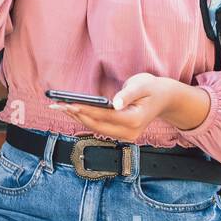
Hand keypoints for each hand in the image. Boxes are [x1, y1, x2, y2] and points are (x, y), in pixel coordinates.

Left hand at [46, 73, 176, 142]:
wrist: (164, 99)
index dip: (86, 110)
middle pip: (96, 125)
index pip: (105, 116)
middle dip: (76, 114)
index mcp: (135, 120)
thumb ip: (128, 94)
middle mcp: (130, 132)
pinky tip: (73, 110)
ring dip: (77, 117)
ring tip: (60, 107)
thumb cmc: (152, 88)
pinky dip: (85, 118)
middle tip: (57, 105)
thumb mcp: (142, 85)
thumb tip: (115, 103)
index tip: (69, 103)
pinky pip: (99, 127)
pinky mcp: (121, 134)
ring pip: (96, 127)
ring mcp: (125, 135)